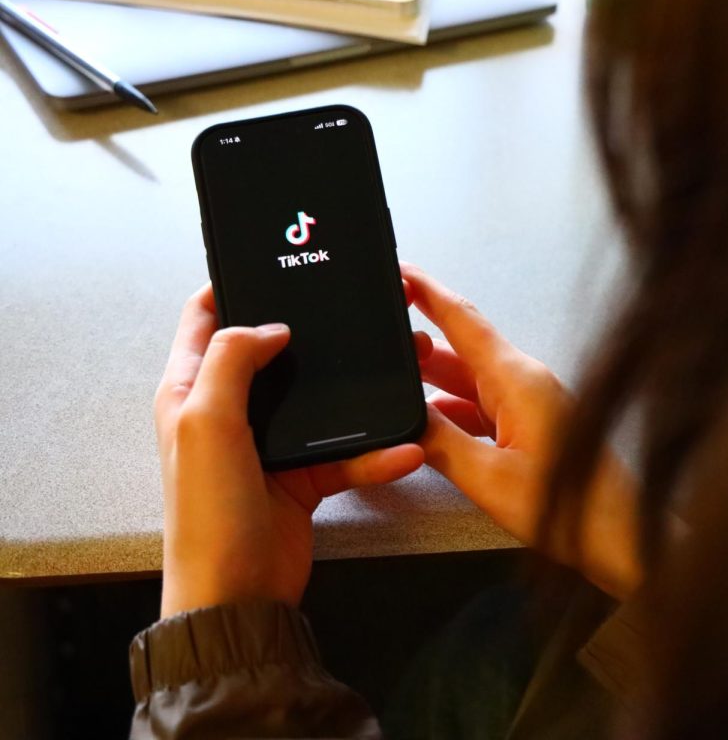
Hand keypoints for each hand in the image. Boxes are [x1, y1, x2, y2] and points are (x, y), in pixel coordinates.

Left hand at [154, 284, 424, 618]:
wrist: (237, 597)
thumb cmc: (208, 516)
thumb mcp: (208, 422)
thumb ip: (234, 360)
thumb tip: (271, 326)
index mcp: (190, 391)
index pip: (205, 319)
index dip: (233, 287)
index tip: (274, 264)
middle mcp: (229, 413)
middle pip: (273, 355)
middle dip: (313, 334)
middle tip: (353, 312)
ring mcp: (268, 446)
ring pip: (319, 403)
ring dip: (356, 395)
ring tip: (399, 375)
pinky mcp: (303, 478)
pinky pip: (347, 455)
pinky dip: (375, 454)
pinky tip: (402, 448)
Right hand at [404, 265, 643, 598]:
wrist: (620, 538)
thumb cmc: (569, 508)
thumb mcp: (488, 477)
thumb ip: (440, 442)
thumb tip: (407, 418)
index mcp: (518, 380)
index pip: (463, 321)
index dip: (428, 293)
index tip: (400, 271)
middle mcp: (527, 382)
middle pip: (463, 349)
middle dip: (421, 339)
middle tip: (380, 333)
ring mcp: (533, 404)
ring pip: (472, 380)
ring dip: (435, 378)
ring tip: (394, 377)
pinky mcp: (536, 427)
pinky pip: (486, 405)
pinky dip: (455, 407)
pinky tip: (432, 420)